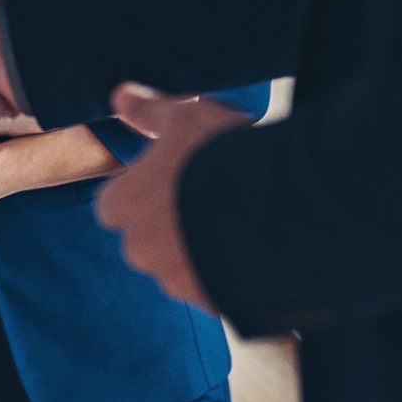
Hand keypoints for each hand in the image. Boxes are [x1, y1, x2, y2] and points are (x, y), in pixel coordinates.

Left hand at [94, 83, 248, 314]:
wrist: (285, 205)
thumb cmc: (223, 154)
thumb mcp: (184, 116)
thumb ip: (148, 110)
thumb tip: (120, 97)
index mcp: (122, 206)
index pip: (116, 206)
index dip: (143, 193)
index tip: (173, 181)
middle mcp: (140, 251)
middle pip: (147, 240)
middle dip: (171, 226)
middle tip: (210, 200)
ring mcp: (177, 283)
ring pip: (181, 268)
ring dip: (201, 253)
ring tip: (240, 223)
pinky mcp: (215, 304)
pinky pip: (216, 291)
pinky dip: (230, 277)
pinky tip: (255, 250)